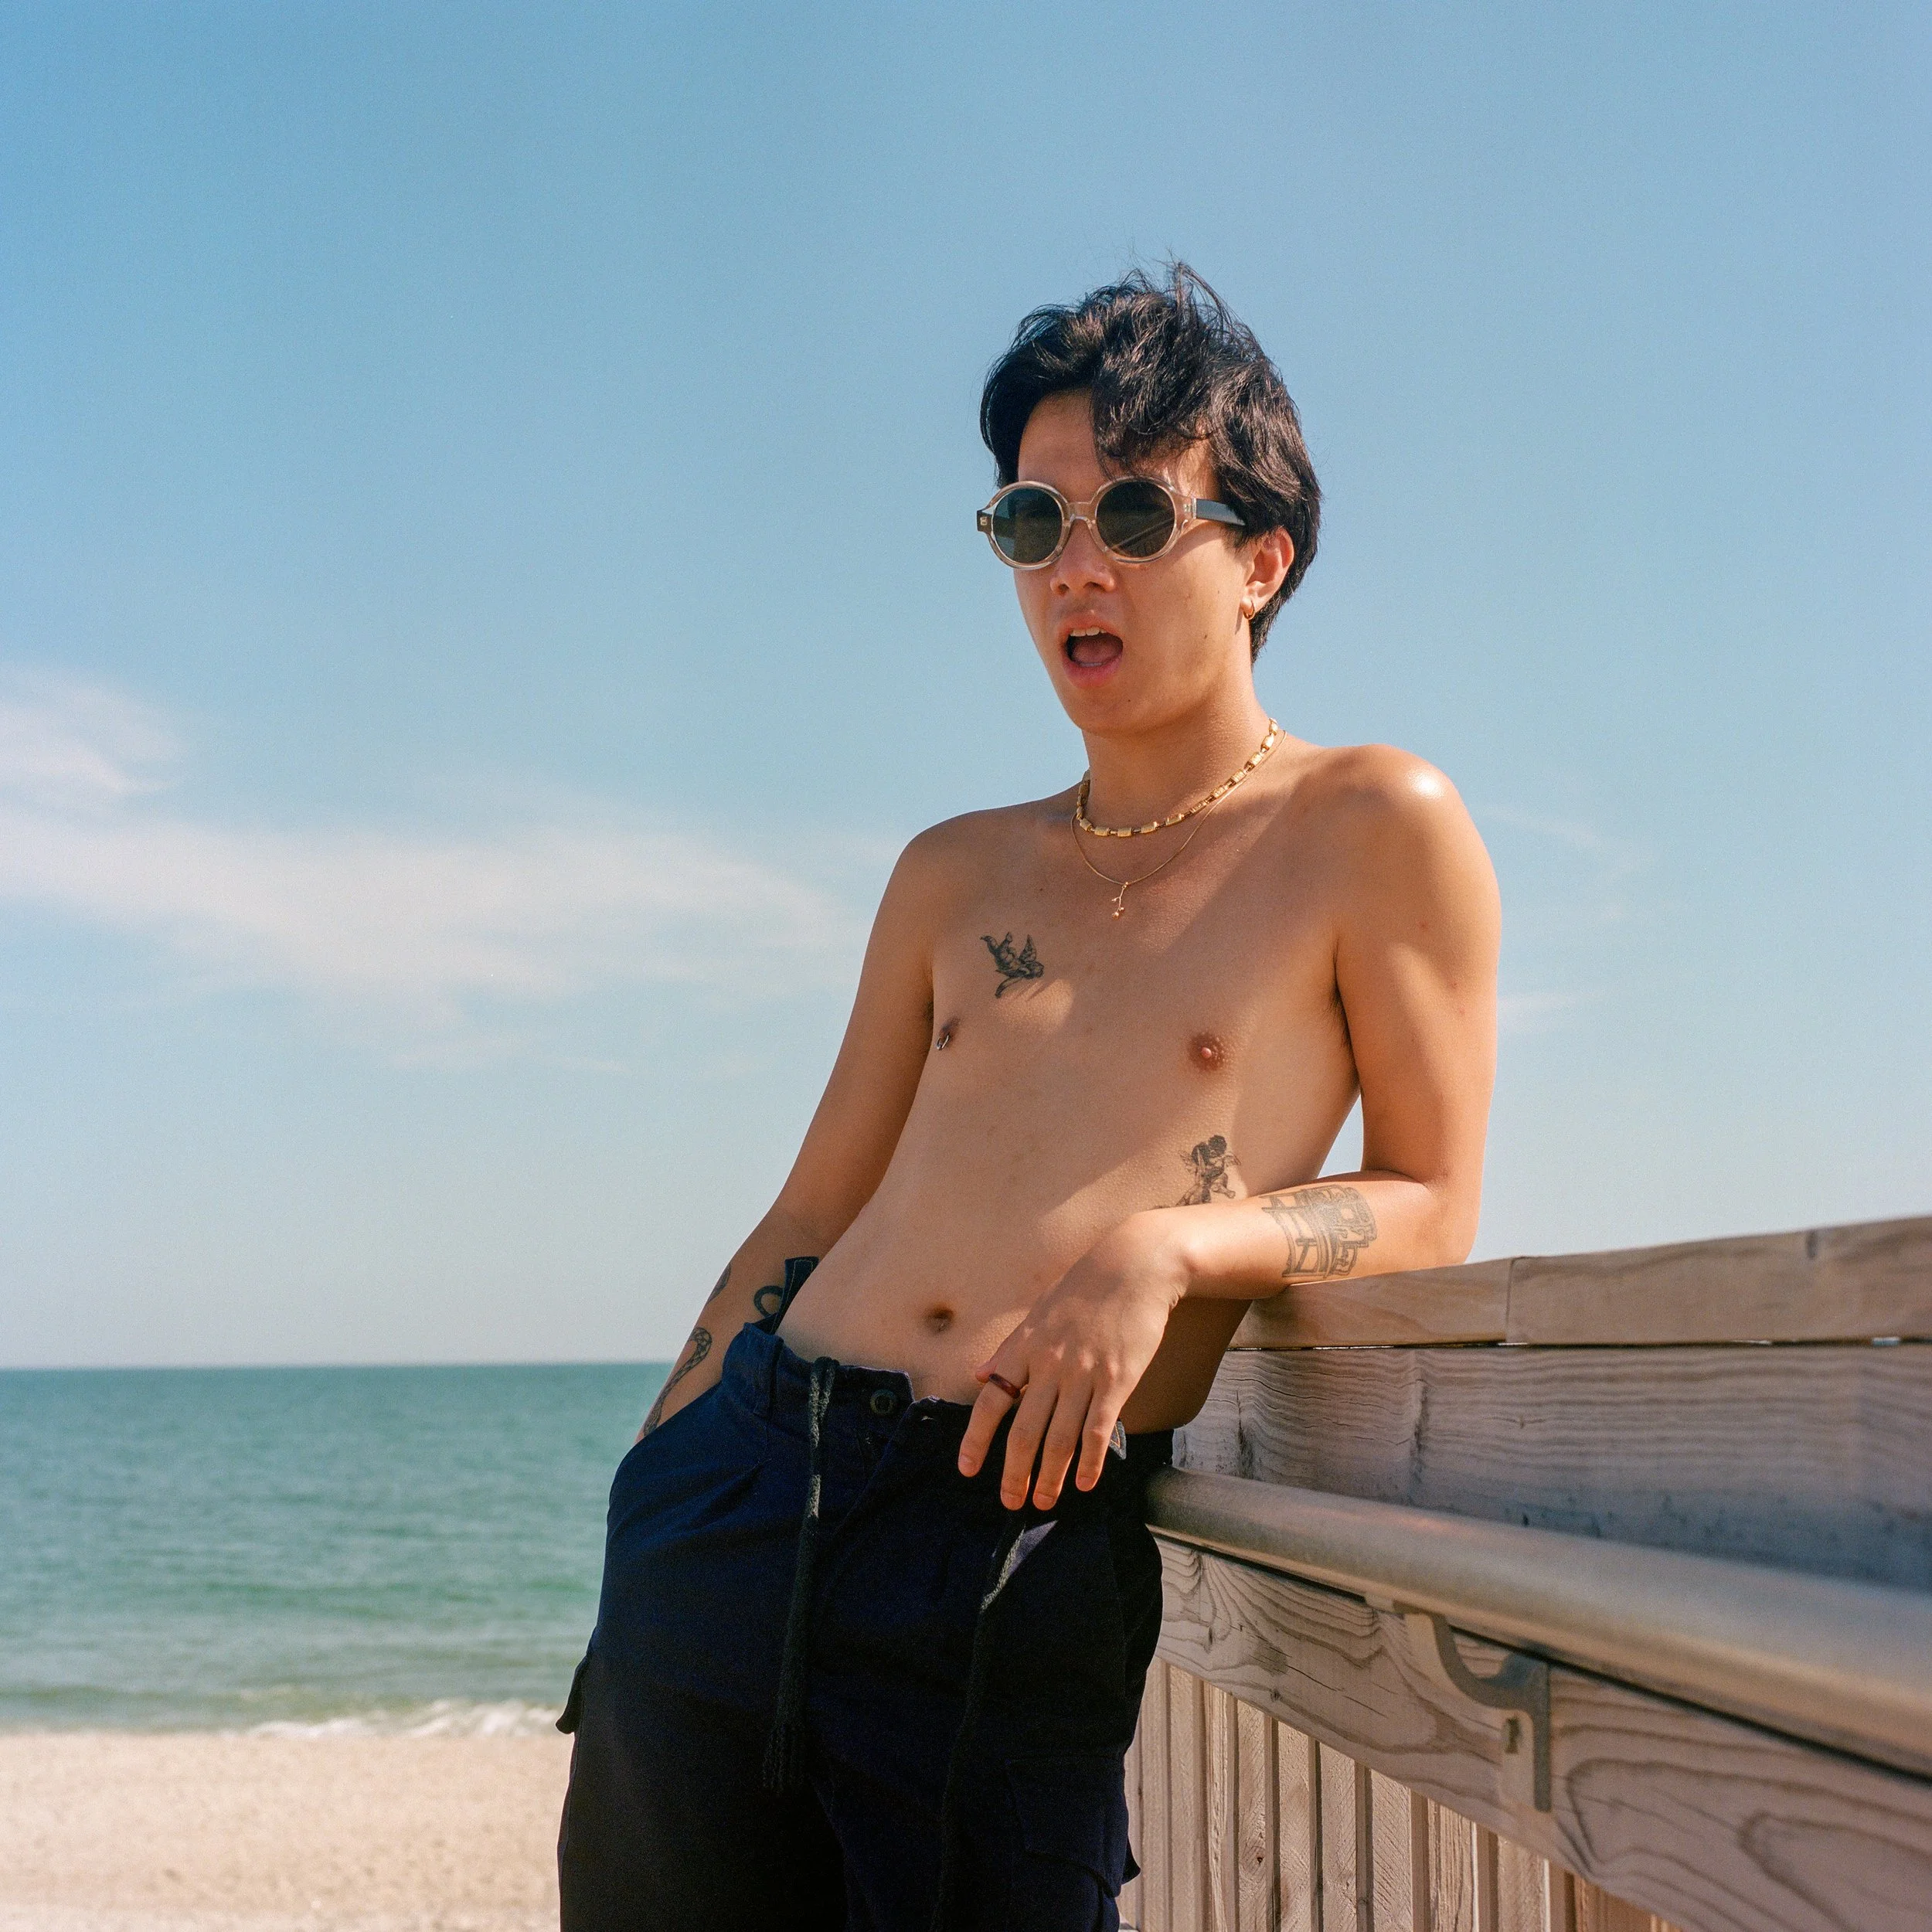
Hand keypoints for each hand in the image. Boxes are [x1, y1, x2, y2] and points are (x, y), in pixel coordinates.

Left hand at [957, 1212, 1186, 1510]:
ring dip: (1051, 1476)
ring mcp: (1084, 1373)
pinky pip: (1099, 1429)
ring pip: (1060, 1438)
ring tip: (1044, 1501)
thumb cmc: (1085, 1287)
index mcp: (1025, 1346)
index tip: (966, 1469)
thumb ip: (1008, 1348)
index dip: (976, 1439)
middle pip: (1024, 1430)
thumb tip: (979, 1374)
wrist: (1134, 1266)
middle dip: (1015, 1472)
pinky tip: (1085, 1482)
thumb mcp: (1038, 1312)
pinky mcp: (1117, 1379)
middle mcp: (1049, 1364)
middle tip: (1011, 1502)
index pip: (992, 1400)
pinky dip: (1090, 1461)